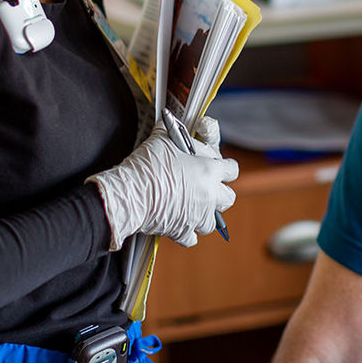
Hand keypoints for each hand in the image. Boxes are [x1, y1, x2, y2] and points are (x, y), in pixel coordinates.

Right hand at [88, 120, 238, 248]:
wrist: (130, 194)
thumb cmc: (148, 165)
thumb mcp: (163, 139)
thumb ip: (175, 134)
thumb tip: (172, 124)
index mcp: (210, 172)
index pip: (232, 170)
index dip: (225, 167)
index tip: (218, 166)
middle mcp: (209, 196)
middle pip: (229, 198)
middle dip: (220, 193)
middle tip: (207, 188)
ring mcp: (197, 217)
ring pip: (213, 222)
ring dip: (205, 215)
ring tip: (193, 207)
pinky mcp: (181, 232)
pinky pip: (191, 237)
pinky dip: (187, 233)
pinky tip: (180, 224)